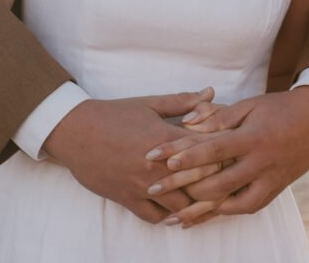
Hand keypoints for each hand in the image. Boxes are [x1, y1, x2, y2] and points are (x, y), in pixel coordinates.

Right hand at [44, 88, 213, 222]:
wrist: (76, 131)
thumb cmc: (113, 114)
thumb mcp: (149, 104)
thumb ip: (183, 101)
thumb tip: (211, 91)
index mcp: (165, 139)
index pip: (207, 154)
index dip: (223, 157)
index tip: (232, 157)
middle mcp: (157, 167)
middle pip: (199, 185)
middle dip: (215, 185)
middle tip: (228, 184)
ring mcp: (142, 187)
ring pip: (180, 206)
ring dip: (193, 203)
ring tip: (203, 200)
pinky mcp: (128, 200)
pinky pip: (156, 217)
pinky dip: (168, 216)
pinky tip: (175, 210)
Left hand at [143, 87, 308, 222]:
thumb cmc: (277, 107)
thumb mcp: (249, 105)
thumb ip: (218, 116)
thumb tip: (187, 122)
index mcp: (253, 137)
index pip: (213, 148)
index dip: (185, 154)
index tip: (159, 158)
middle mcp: (262, 163)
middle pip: (216, 181)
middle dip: (182, 186)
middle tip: (152, 188)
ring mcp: (270, 181)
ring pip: (231, 203)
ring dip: (200, 210)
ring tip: (172, 214)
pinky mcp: (275, 191)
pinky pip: (247, 207)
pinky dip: (224, 212)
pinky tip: (203, 215)